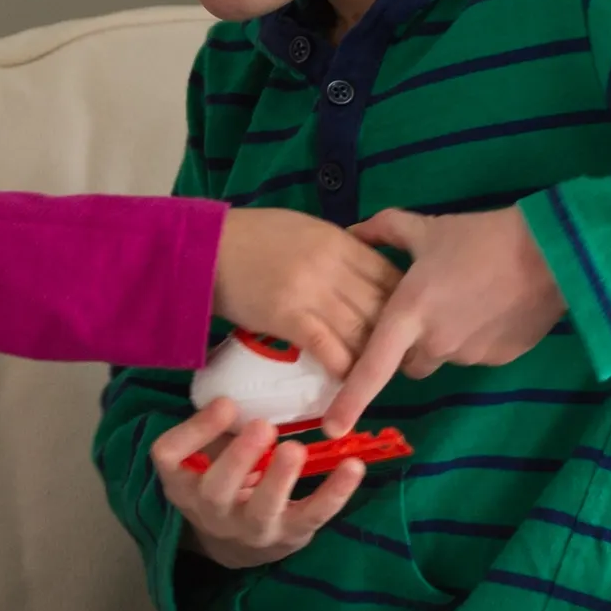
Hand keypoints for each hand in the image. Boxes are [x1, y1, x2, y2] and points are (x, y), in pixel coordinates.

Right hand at [150, 396, 367, 571]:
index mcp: (183, 482)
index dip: (194, 430)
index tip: (226, 403)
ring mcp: (251, 528)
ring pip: (261, 509)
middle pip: (215, 490)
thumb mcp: (205, 457)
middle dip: (239, 458)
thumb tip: (228, 397)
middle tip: (262, 426)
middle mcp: (210, 510)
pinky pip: (311, 515)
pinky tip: (352, 467)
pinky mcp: (289, 534)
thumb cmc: (223, 483)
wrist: (239, 545)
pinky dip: (334, 492)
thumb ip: (214, 427)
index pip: (170, 457)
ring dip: (280, 479)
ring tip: (296, 449)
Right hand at [212, 207, 402, 380]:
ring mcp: (311, 291)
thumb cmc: (253, 237)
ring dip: (372, 357)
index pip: (390, 275)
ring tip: (375, 375)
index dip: (405, 304)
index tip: (406, 324)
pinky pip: (327, 346)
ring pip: (361, 330)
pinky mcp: (287, 316)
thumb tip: (366, 277)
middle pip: (383, 306)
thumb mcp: (306, 230)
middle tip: (399, 358)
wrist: (204, 247)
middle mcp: (332, 265)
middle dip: (397, 336)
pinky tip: (347, 379)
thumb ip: (340, 250)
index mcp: (340, 241)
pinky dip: (342, 366)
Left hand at [319, 205, 566, 435]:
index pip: (372, 368)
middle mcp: (435, 345)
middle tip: (425, 308)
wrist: (551, 252)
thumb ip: (384, 231)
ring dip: (444, 337)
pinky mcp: (501, 358)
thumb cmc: (481, 237)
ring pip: (443, 356)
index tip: (332, 427)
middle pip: (408, 363)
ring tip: (465, 296)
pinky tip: (490, 305)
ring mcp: (470, 356)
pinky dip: (475, 336)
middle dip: (408, 345)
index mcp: (409, 315)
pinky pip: (476, 353)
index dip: (350, 399)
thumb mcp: (426, 228)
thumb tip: (353, 230)